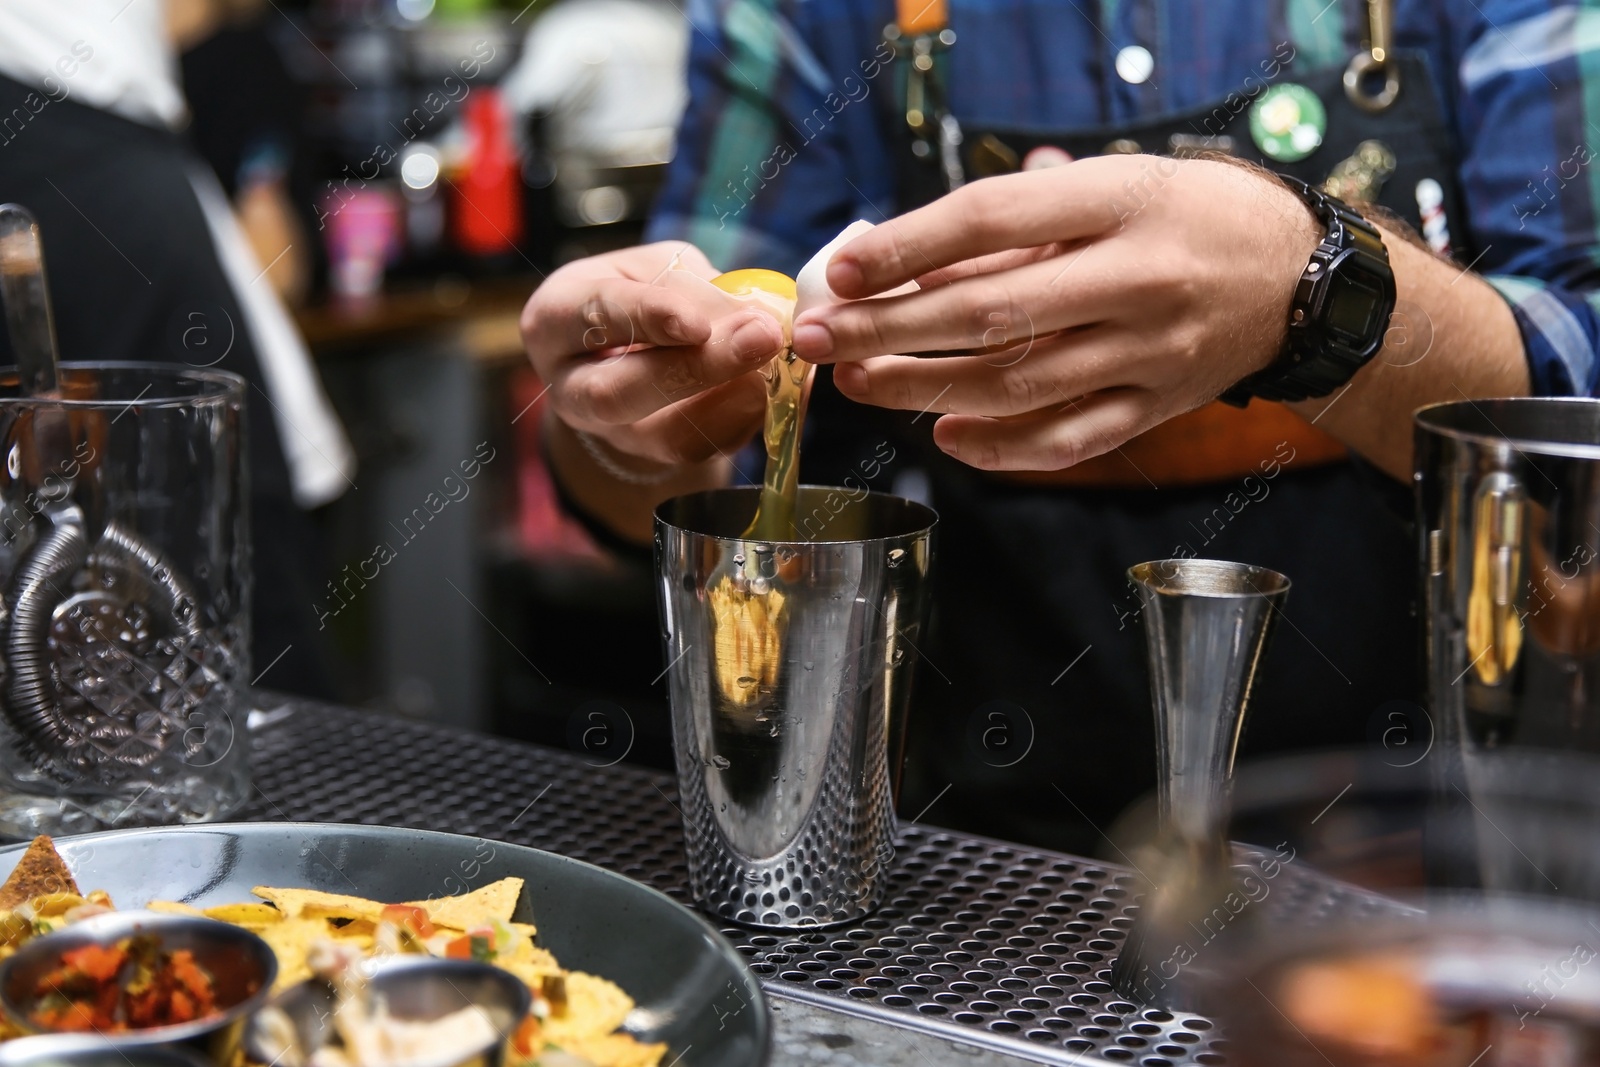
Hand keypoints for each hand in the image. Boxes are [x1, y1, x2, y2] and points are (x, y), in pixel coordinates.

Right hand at [520, 242, 783, 471]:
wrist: (630, 348)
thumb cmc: (638, 292)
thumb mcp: (656, 268)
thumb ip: (692, 286)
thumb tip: (749, 316)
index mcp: (556, 317)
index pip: (598, 314)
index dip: (650, 318)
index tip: (698, 324)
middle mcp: (569, 384)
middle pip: (619, 392)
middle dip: (697, 368)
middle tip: (761, 338)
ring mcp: (609, 432)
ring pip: (664, 436)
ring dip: (730, 402)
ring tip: (773, 367)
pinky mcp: (652, 456)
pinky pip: (700, 451)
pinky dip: (741, 421)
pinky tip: (766, 392)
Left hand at [788, 156, 1321, 469]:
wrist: (1301, 279)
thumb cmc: (1186, 216)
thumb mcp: (1112, 187)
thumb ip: (1017, 228)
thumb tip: (902, 262)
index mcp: (1122, 204)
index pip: (990, 222)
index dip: (906, 249)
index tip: (839, 270)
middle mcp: (1139, 280)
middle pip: (990, 314)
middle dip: (889, 331)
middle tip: (819, 341)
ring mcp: (1152, 352)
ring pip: (1018, 385)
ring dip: (925, 390)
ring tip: (860, 383)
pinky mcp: (1160, 406)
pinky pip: (1071, 440)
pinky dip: (1003, 447)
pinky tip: (947, 437)